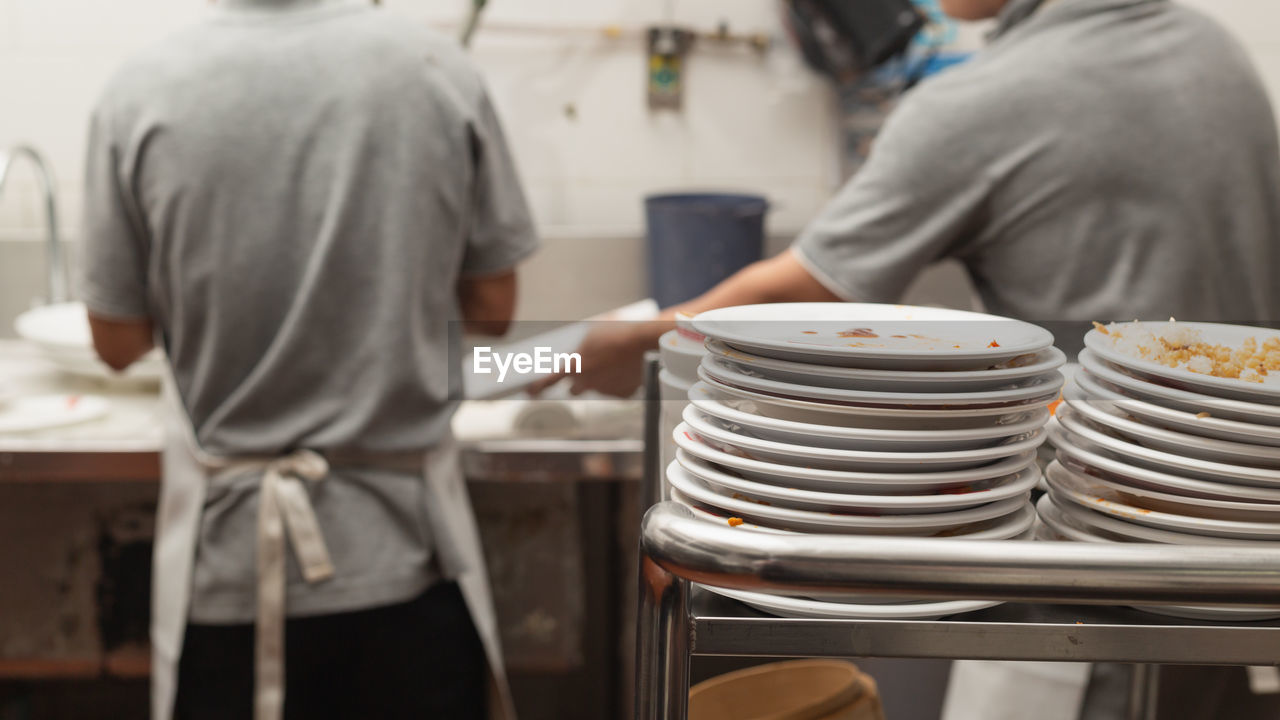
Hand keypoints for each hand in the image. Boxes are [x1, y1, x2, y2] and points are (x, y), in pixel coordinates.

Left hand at [528, 321, 656, 397]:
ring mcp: (604, 390)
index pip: (549, 381)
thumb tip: (578, 349)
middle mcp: (586, 382)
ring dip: (600, 379)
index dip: (538, 387)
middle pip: (574, 389)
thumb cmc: (617, 332)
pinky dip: (619, 382)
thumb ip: (581, 346)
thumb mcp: (592, 332)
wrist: (644, 341)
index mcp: (574, 366)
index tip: (530, 392)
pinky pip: (616, 389)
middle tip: (586, 369)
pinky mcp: (622, 394)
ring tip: (613, 362)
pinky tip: (626, 368)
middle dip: (577, 382)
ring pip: (597, 388)